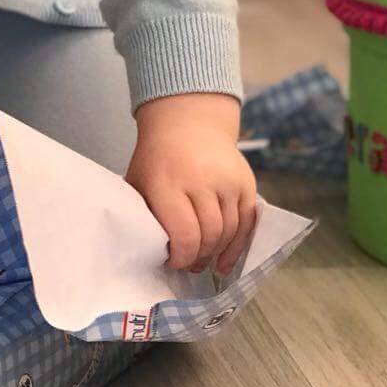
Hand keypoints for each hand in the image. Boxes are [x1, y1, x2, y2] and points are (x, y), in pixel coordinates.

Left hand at [125, 94, 256, 276]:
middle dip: (197, 257)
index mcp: (168, 182)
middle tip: (187, 264)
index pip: (184, 233)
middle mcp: (201, 181)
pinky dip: (237, 247)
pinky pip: (247, 224)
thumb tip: (146, 250)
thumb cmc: (157, 158)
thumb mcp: (138, 180)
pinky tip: (224, 262)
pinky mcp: (246, 183)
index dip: (180, 256)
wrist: (188, 123)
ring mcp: (227, 181)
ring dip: (215, 253)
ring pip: (228, 232)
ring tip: (201, 261)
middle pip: (209, 235)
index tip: (171, 261)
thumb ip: (142, 212)